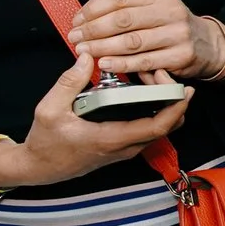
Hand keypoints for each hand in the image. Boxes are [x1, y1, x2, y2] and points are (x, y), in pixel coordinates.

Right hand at [0, 56, 190, 189]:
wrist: (39, 168)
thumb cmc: (45, 142)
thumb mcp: (49, 109)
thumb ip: (69, 82)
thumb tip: (87, 57)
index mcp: (112, 138)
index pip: (158, 126)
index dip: (177, 107)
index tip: (185, 89)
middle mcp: (125, 147)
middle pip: (167, 126)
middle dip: (173, 99)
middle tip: (161, 73)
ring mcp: (125, 148)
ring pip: (160, 128)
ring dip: (164, 103)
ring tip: (150, 77)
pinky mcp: (122, 146)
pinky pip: (148, 128)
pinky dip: (153, 109)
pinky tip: (139, 89)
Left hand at [70, 0, 224, 81]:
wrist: (209, 45)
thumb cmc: (172, 27)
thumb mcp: (155, 7)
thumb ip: (128, 8)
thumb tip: (89, 13)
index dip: (94, 9)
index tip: (77, 19)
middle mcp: (170, 11)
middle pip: (123, 19)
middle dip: (93, 29)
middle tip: (76, 38)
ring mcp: (176, 34)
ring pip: (131, 41)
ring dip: (102, 47)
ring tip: (84, 51)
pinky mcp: (180, 56)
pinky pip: (144, 61)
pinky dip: (121, 64)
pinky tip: (105, 64)